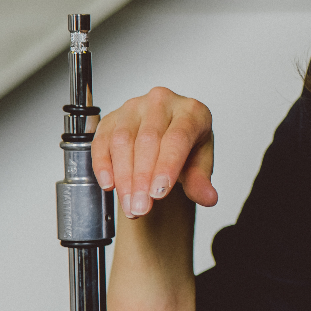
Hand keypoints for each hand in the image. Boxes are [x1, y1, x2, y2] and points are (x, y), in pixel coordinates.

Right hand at [92, 87, 216, 218]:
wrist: (169, 137)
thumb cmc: (187, 146)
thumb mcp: (200, 162)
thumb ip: (201, 180)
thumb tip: (208, 197)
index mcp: (190, 111)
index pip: (177, 138)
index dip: (166, 166)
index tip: (158, 193)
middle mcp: (161, 103)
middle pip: (147, 140)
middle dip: (142, 179)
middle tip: (141, 207)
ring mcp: (134, 107)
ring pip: (122, 140)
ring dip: (123, 177)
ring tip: (129, 204)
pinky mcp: (112, 117)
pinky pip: (101, 140)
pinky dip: (102, 164)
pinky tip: (109, 184)